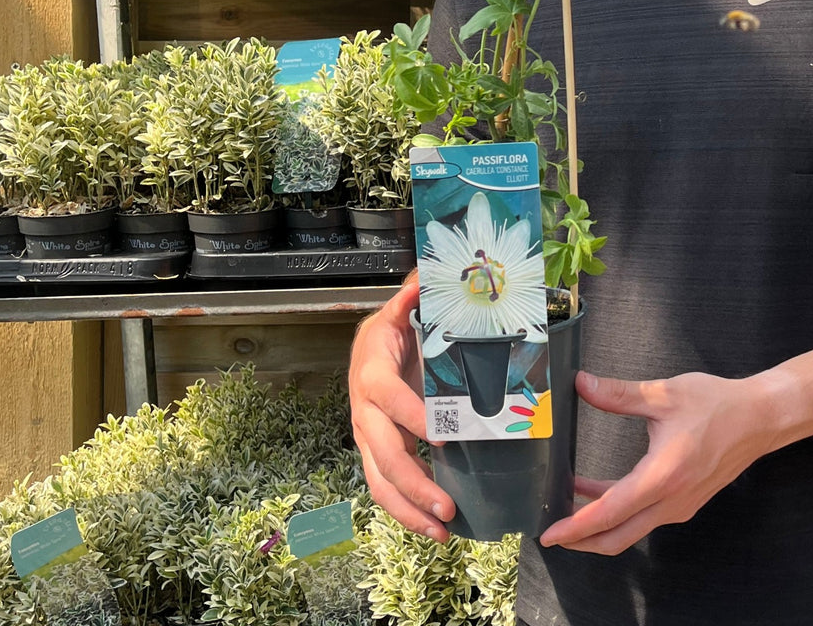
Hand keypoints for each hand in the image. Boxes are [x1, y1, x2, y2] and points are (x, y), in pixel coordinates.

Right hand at [349, 274, 454, 539]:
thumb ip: (413, 296)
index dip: (413, 416)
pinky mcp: (373, 453)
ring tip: (442, 531)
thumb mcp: (400, 311)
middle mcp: (364, 411)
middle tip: (448, 504)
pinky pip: (384, 488)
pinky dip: (406, 512)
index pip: (390, 399)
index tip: (443, 434)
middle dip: (415, 482)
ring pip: (380, 482)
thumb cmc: (392, 331)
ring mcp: (366, 437)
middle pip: (383, 454)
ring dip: (409, 510)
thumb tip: (423, 281)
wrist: (368, 349)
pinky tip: (433, 528)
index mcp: (372, 373)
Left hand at [538, 369, 778, 554]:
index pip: (609, 513)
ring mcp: (680, 506)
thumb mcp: (664, 394)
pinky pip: (645, 517)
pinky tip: (601, 490)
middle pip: (616, 537)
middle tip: (551, 532)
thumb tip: (583, 384)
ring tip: (569, 508)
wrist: (759, 418)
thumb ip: (619, 394)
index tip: (549, 533)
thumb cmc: (717, 405)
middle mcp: (671, 501)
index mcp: (662, 477)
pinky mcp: (686, 501)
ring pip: (631, 530)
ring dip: (599, 525)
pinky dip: (619, 513)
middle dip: (580, 540)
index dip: (575, 526)